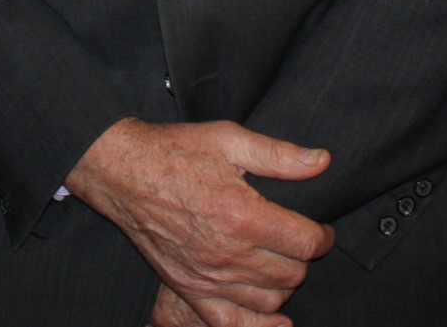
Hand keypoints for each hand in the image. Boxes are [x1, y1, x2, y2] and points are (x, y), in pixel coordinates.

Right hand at [66, 118, 333, 326]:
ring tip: (276, 261)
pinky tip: (275, 319)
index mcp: (242, 215)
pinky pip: (233, 323)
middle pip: (293, 273)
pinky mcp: (190, 290)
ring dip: (283, 283)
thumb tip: (323, 161)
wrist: (122, 170)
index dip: (323, 236)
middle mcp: (229, 253)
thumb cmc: (175, 150)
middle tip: (292, 237)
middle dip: (301, 255)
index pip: (306, 242)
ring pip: (271, 299)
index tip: (321, 229)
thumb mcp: (227, 139)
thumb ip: (278, 155)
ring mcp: (209, 277)